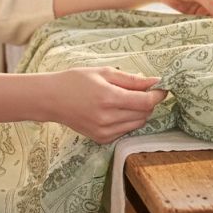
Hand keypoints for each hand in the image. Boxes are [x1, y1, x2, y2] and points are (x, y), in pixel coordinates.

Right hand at [43, 66, 166, 143]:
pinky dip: (127, 121)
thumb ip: (131, 79)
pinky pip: (125, 131)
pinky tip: (115, 111)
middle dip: (147, 102)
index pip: (145, 102)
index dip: (157, 95)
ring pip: (137, 124)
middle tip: (139, 91)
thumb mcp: (103, 72)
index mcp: (108, 98)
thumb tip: (155, 81)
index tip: (161, 88)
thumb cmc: (76, 81)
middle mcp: (107, 118)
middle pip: (144, 114)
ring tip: (125, 100)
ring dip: (138, 112)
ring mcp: (104, 131)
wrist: (52, 99)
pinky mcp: (101, 139)